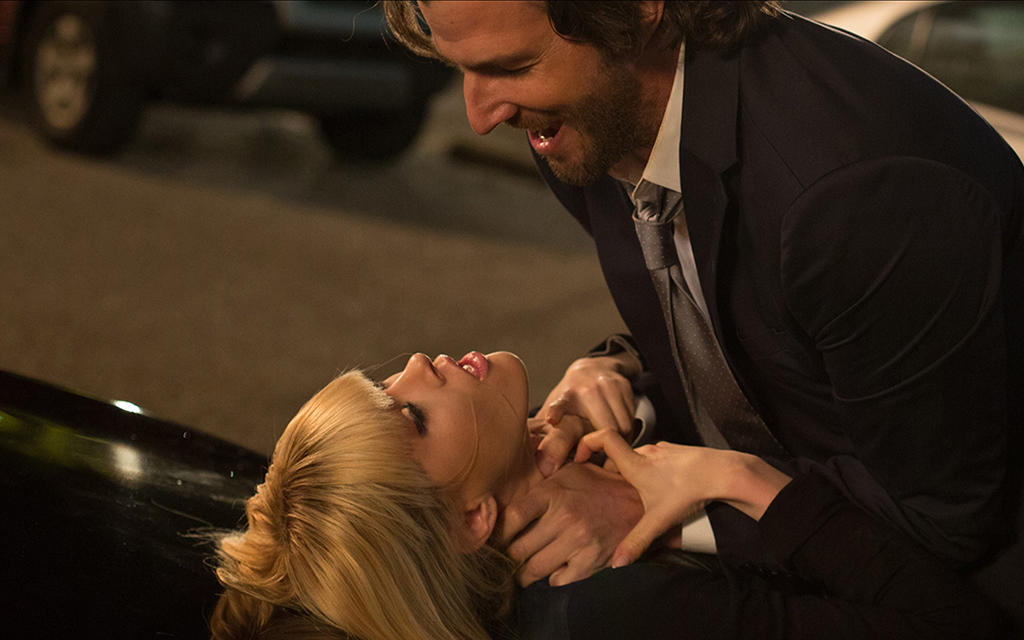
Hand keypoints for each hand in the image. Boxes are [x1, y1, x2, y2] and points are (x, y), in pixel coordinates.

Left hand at [498, 462, 642, 586]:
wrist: (638, 502)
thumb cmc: (597, 485)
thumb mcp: (568, 473)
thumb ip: (540, 486)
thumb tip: (505, 500)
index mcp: (553, 493)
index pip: (512, 518)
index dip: (498, 533)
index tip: (493, 539)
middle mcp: (564, 518)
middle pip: (518, 548)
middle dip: (508, 556)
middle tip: (505, 558)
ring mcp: (578, 542)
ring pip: (534, 569)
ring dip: (524, 573)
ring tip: (521, 570)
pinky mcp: (591, 561)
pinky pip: (558, 579)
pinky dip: (552, 576)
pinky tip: (553, 567)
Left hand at [535, 353, 640, 475]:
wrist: (593, 368)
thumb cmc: (572, 395)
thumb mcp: (556, 407)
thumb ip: (545, 427)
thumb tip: (531, 453)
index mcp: (567, 395)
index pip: (560, 404)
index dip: (555, 412)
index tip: (551, 420)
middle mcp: (589, 388)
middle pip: (605, 428)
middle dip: (606, 448)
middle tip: (603, 464)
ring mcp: (609, 386)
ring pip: (623, 425)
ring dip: (620, 442)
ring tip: (613, 452)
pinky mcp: (625, 387)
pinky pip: (632, 419)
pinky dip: (628, 432)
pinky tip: (620, 438)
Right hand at [575, 430, 790, 567]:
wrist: (723, 473)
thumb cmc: (687, 492)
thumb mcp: (658, 520)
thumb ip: (636, 541)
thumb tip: (616, 563)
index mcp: (634, 464)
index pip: (603, 437)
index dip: (587, 442)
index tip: (580, 457)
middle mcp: (646, 452)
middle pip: (618, 455)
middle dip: (611, 471)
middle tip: (613, 492)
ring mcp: (662, 449)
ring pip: (638, 458)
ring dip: (632, 472)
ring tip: (639, 495)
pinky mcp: (677, 452)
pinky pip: (655, 458)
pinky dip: (651, 470)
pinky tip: (663, 488)